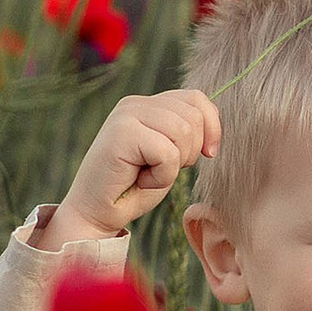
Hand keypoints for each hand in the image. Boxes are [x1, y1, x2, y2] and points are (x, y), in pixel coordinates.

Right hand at [34, 89, 219, 250]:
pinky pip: (167, 153)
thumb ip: (187, 131)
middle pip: (193, 116)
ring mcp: (126, 115)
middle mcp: (135, 103)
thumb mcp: (171, 154)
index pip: (196, 98)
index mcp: (148, 104)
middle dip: (191, 151)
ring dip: (174, 165)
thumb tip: (215, 119)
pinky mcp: (122, 133)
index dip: (211, 128)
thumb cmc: (135, 187)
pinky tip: (140, 180)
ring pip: (183, 132)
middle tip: (162, 169)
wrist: (97, 212)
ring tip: (148, 173)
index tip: (207, 154)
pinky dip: (162, 176)